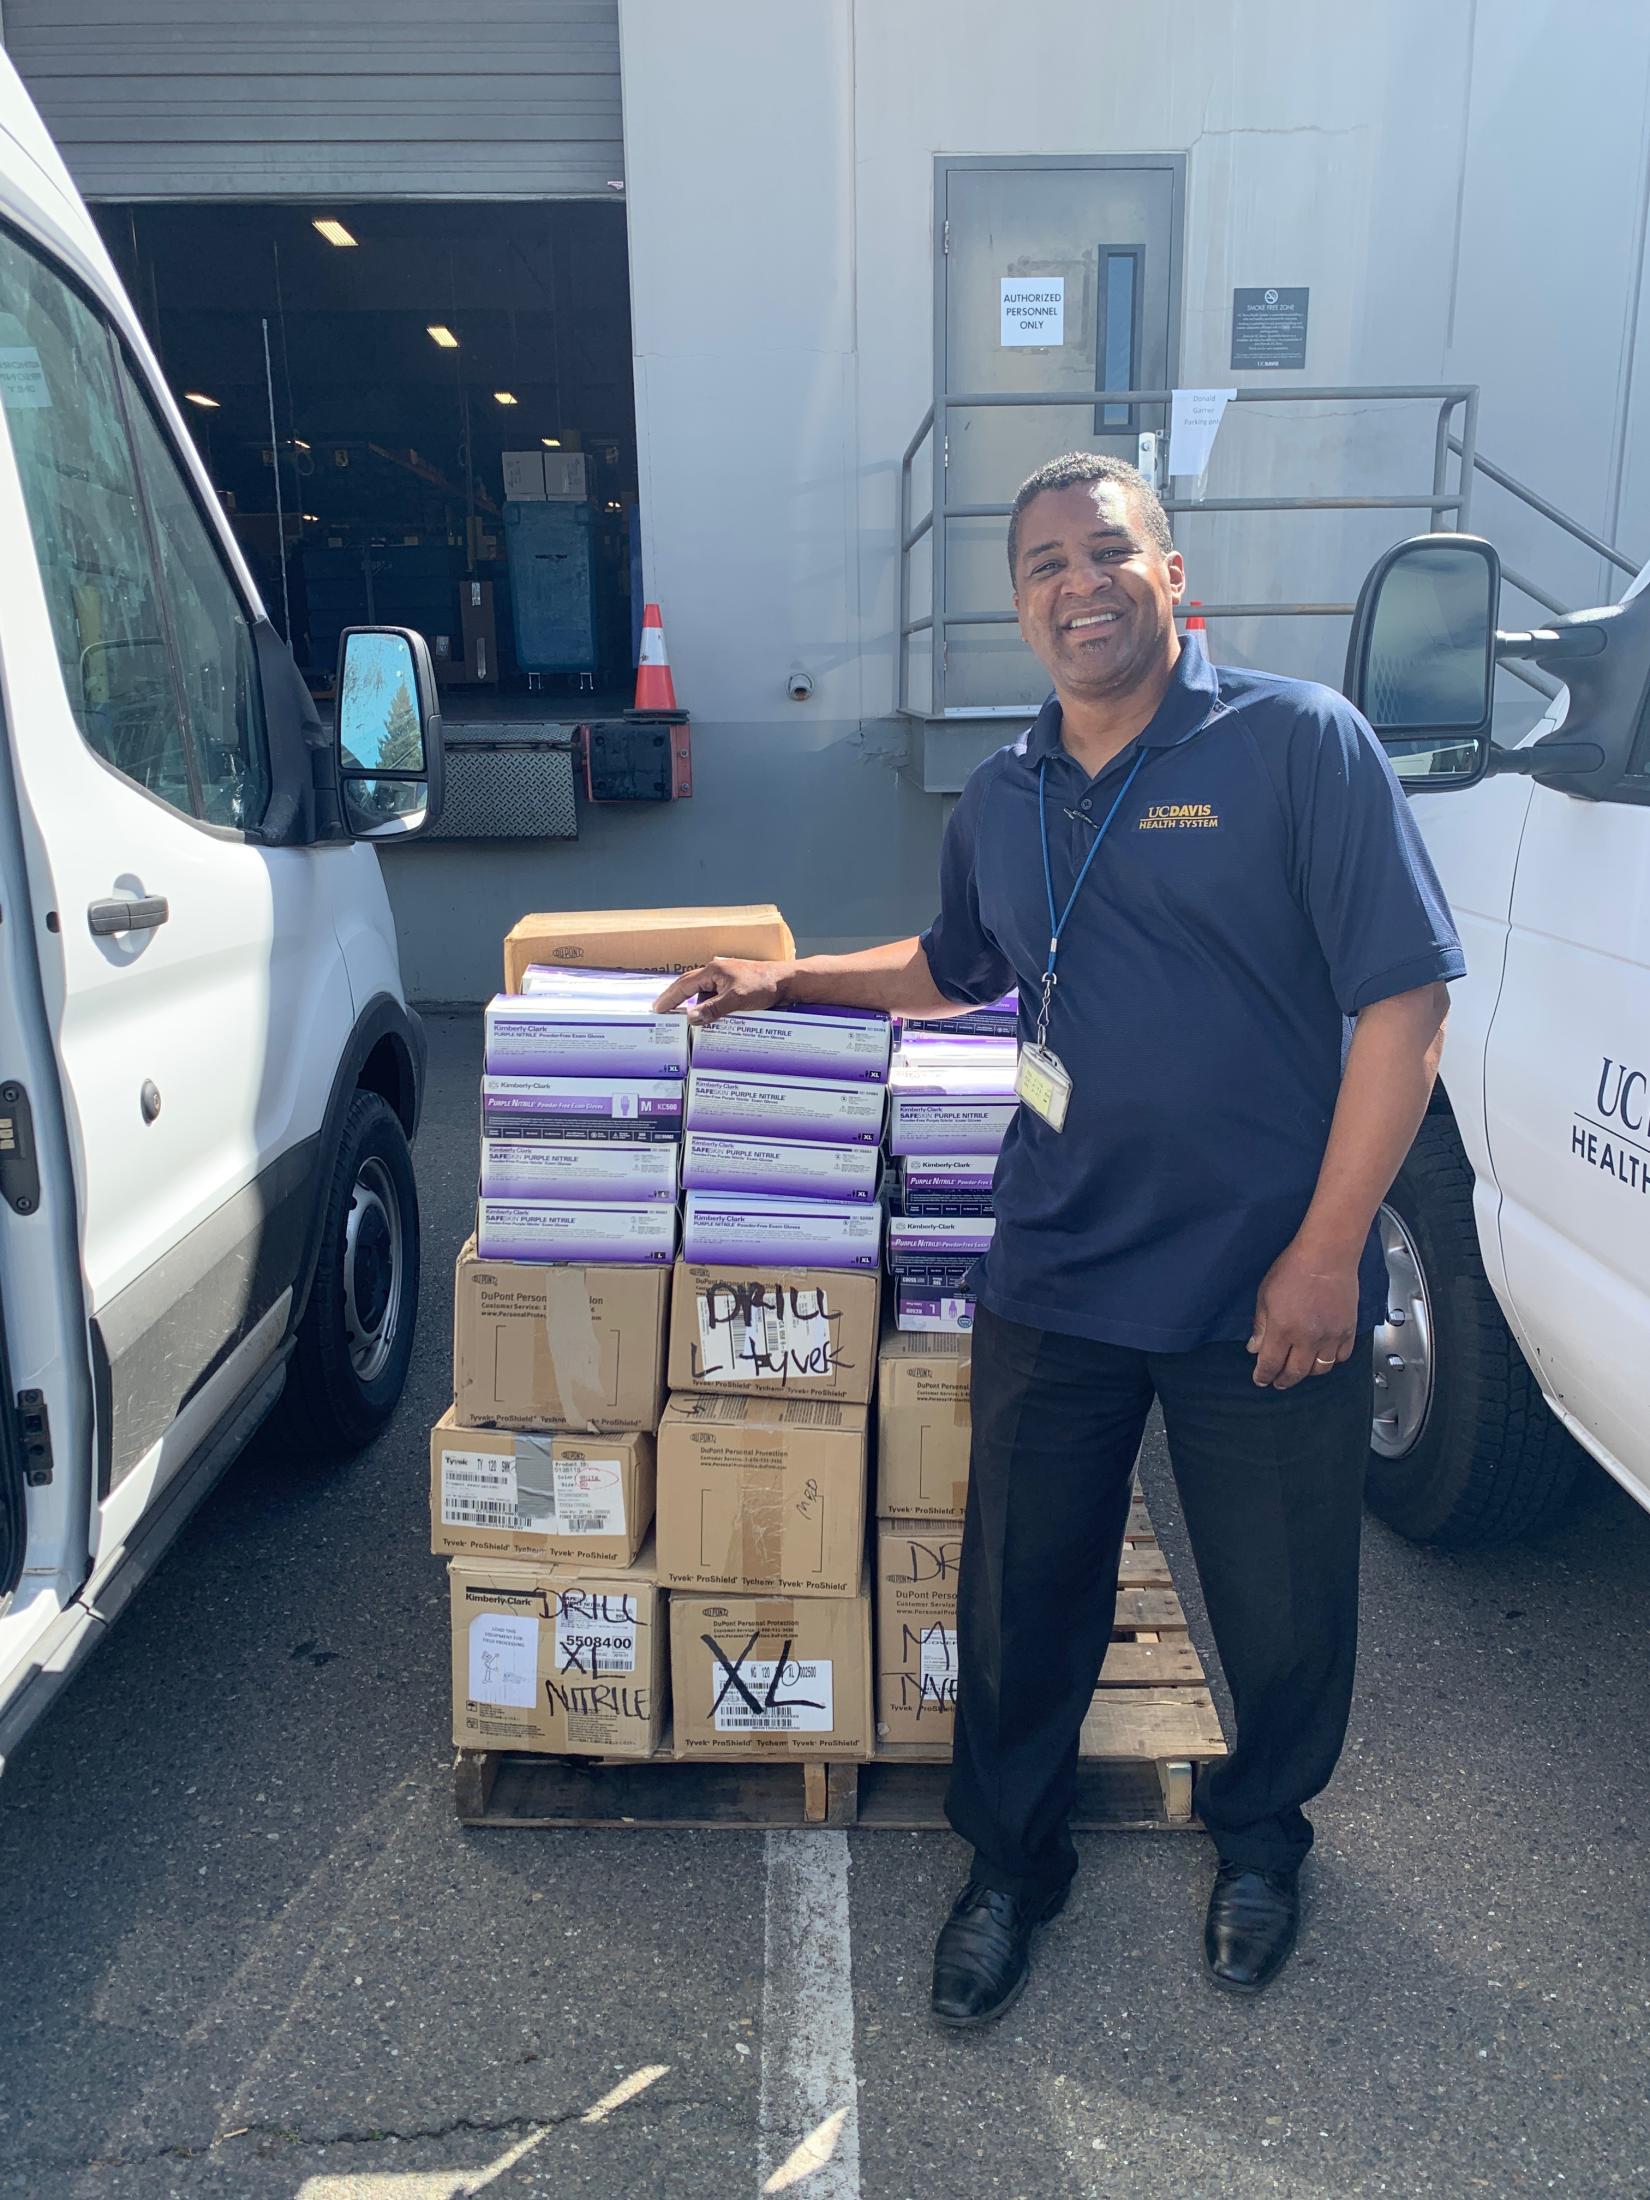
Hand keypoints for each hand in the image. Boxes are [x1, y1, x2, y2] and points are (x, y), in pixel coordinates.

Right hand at [652, 957, 793, 1024]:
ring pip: (703, 992)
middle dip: (675, 999)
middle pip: (689, 986)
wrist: (787, 981)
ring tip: (685, 1020)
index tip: (657, 1009)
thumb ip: (712, 1009)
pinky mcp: (734, 985)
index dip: (669, 998)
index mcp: (713, 970)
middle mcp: (716, 971)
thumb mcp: (736, 1000)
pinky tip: (709, 1018)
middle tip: (662, 1011)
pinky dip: (709, 1006)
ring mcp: (725, 978)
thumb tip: (691, 1018)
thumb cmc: (763, 986)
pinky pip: (715, 996)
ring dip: (695, 1005)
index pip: (684, 985)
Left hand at [1247, 1241, 1358, 1389]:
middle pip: (1295, 1372)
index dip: (1263, 1375)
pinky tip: (1323, 1357)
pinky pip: (1341, 1357)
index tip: (1260, 1379)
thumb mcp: (1265, 1294)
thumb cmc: (1294, 1267)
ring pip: (1320, 1369)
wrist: (1327, 1255)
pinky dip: (1332, 1361)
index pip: (1270, 1364)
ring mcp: (1330, 1336)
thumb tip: (1254, 1347)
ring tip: (1300, 1370)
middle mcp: (1307, 1338)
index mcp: (1283, 1329)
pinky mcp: (1347, 1330)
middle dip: (1283, 1380)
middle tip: (1278, 1382)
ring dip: (1307, 1373)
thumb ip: (1260, 1325)